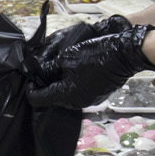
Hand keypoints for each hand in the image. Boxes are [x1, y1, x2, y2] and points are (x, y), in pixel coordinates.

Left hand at [27, 23, 154, 108]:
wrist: (125, 53)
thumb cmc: (97, 53)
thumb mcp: (67, 57)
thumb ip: (49, 68)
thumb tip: (38, 71)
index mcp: (68, 95)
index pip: (39, 99)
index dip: (31, 89)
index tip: (29, 79)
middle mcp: (78, 103)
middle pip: (53, 99)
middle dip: (45, 86)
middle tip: (42, 72)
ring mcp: (90, 100)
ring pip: (66, 96)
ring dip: (59, 85)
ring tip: (56, 70)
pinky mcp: (98, 95)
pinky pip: (79, 93)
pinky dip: (72, 85)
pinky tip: (72, 72)